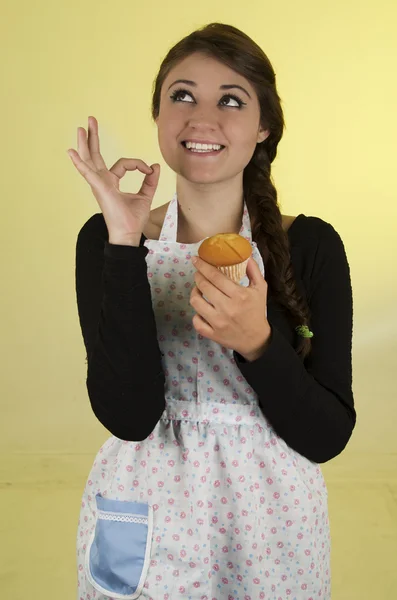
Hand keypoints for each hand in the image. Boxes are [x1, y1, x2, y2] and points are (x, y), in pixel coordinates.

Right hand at [67, 116, 159, 241]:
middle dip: (93, 137)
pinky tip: (71, 152)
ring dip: (85, 143)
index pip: (124, 164)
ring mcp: (99, 184)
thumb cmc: (133, 219)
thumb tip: (154, 166)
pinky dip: (79, 162)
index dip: (138, 164)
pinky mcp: (100, 189)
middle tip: (90, 120)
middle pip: (95, 155)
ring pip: (90, 160)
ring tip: (80, 128)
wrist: (128, 234)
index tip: (149, 170)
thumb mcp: (145, 196)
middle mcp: (102, 181)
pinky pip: (88, 173)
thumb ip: (149, 181)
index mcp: (111, 182)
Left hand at [189, 256, 270, 360]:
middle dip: (198, 276)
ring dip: (194, 292)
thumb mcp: (261, 289)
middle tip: (198, 273)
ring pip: (196, 303)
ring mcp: (218, 323)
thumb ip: (253, 270)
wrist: (256, 339)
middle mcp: (227, 308)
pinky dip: (196, 314)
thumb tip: (245, 254)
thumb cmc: (257, 311)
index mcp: (239, 295)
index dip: (203, 266)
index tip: (196, 259)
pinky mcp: (212, 334)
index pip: (215, 276)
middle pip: (204, 287)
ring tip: (198, 289)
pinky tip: (201, 309)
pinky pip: (196, 322)